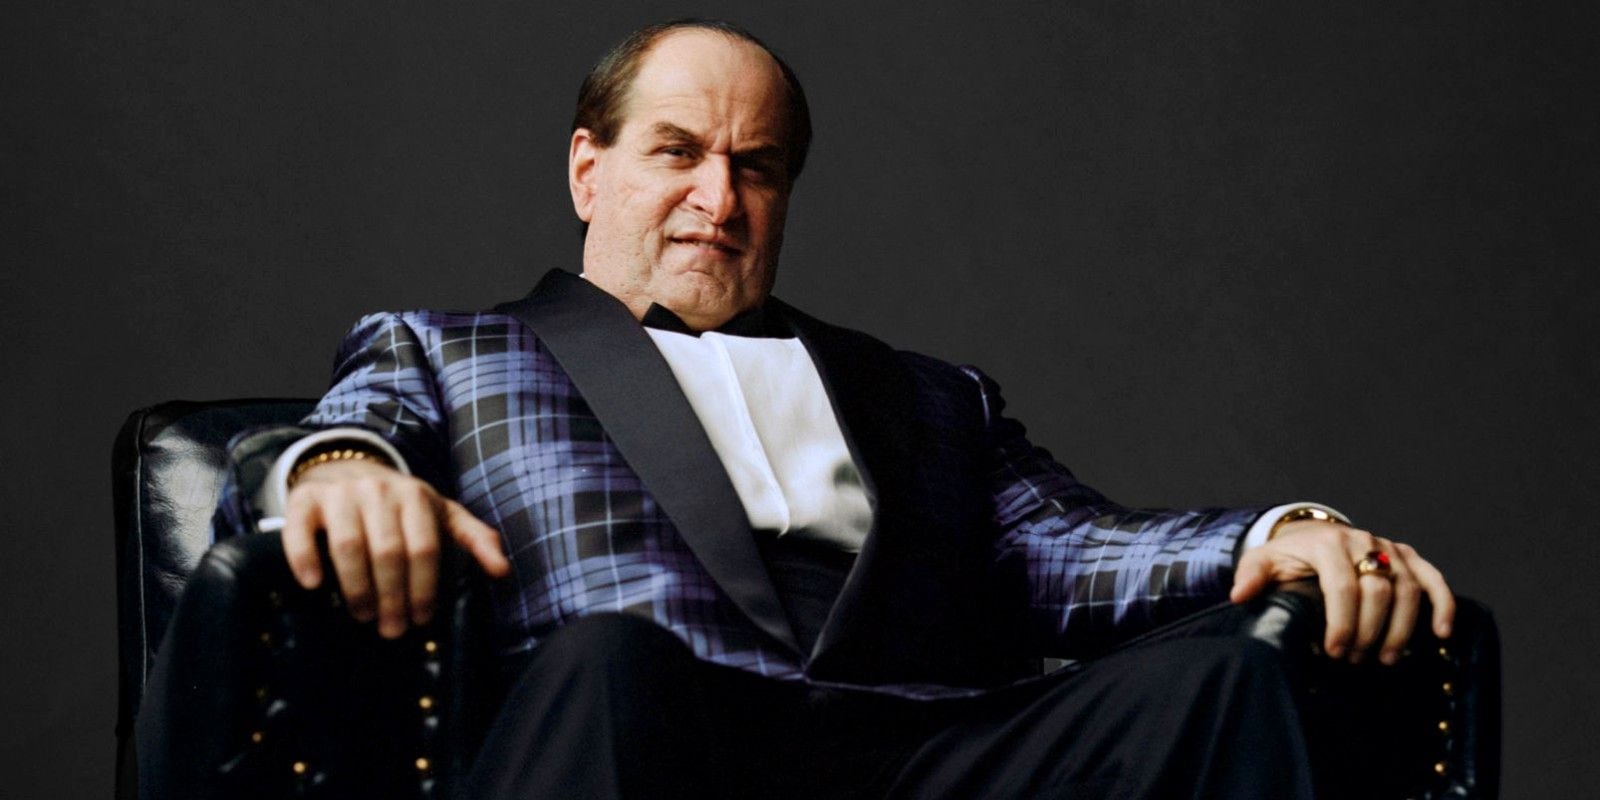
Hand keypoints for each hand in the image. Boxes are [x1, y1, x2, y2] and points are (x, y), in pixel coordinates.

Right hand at [281, 458, 511, 637]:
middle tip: (391, 630)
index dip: (424, 588)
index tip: (420, 620)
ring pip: (348, 544)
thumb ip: (475, 539)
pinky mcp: (303, 500)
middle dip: (392, 596)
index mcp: (415, 496)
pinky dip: (305, 559)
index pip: (424, 548)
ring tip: (363, 615)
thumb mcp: (442, 514)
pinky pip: (301, 531)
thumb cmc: (400, 504)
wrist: (347, 469)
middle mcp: (377, 491)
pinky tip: (314, 585)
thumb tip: (502, 571)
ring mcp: (339, 493)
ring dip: (356, 587)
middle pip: (388, 551)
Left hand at [1229, 519, 1454, 664]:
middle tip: (1354, 660)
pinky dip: (1443, 604)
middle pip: (1378, 591)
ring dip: (1401, 629)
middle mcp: (1361, 541)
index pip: (1342, 586)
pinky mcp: (1408, 556)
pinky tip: (1442, 633)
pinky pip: (1433, 578)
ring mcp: (1388, 547)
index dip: (1342, 623)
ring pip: (1408, 589)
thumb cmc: (1288, 558)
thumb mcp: (1263, 562)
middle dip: (1368, 632)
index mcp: (1326, 543)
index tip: (1334, 652)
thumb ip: (1252, 576)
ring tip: (1385, 659)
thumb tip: (1240, 594)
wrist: (1311, 537)